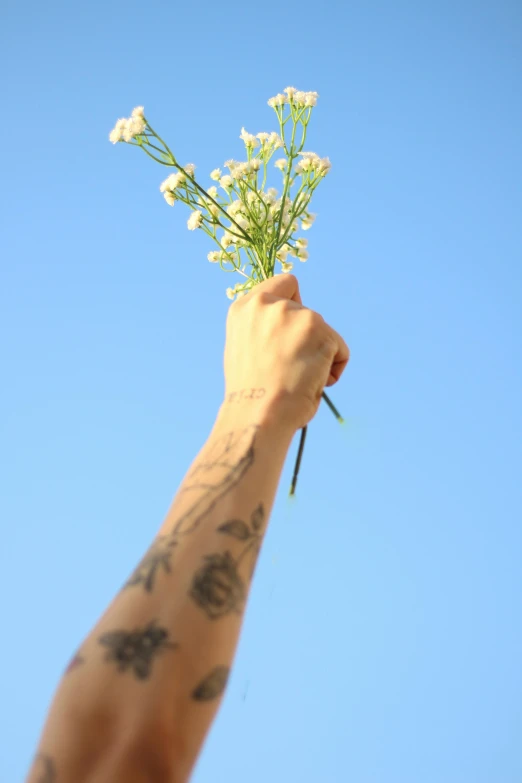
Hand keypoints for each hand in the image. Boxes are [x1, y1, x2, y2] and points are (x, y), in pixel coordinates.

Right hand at [222, 274, 349, 432]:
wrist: (259, 414)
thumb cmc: (253, 394)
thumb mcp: (246, 349)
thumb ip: (263, 330)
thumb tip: (290, 333)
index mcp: (245, 308)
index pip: (284, 284)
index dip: (294, 304)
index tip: (293, 329)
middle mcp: (269, 305)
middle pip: (307, 311)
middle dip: (307, 338)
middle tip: (293, 368)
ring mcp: (295, 315)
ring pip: (324, 331)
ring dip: (320, 354)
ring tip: (301, 380)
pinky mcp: (320, 331)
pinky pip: (340, 349)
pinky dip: (334, 367)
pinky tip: (316, 383)